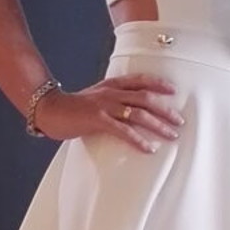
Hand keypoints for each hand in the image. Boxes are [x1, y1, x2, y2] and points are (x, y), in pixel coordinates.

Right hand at [34, 73, 183, 152]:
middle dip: (165, 110)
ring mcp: (105, 106)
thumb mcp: (95, 97)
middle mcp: (111, 93)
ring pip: (139, 114)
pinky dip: (138, 140)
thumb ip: (111, 100)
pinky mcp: (98, 120)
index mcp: (111, 85)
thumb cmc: (72, 107)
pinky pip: (123, 130)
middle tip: (179, 121)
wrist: (49, 109)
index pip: (140, 80)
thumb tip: (128, 110)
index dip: (158, 84)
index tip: (173, 91)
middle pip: (145, 98)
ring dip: (158, 125)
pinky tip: (149, 148)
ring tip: (171, 135)